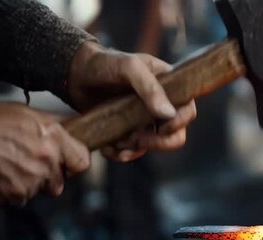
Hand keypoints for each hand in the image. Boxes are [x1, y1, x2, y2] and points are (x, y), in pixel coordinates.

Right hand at [0, 103, 89, 204]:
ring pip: (38, 190)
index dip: (74, 163)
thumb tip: (68, 130)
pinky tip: (0, 174)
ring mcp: (30, 181)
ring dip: (28, 183)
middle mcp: (46, 162)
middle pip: (60, 182)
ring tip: (9, 165)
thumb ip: (52, 126)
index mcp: (54, 139)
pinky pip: (19, 198)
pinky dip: (11, 190)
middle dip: (48, 176)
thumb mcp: (25, 113)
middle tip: (29, 163)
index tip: (67, 162)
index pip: (82, 162)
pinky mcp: (13, 194)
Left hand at [67, 41, 196, 161]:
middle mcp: (161, 106)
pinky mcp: (129, 132)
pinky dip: (122, 153)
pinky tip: (110, 146)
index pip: (188, 111)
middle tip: (139, 138)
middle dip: (158, 142)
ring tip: (118, 138)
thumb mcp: (129, 67)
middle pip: (176, 135)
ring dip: (137, 147)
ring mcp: (145, 121)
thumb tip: (169, 114)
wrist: (74, 73)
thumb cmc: (105, 63)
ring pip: (155, 146)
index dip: (178, 123)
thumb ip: (150, 88)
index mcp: (170, 87)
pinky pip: (134, 151)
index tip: (160, 126)